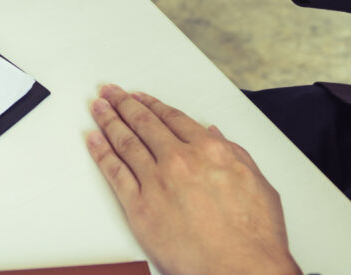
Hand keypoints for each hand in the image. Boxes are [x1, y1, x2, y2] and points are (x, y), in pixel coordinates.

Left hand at [87, 85, 300, 274]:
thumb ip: (233, 153)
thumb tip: (215, 136)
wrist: (240, 269)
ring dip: (108, 120)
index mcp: (209, 150)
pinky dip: (101, 153)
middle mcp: (180, 160)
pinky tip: (94, 140)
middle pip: (144, 123)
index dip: (152, 104)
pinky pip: (115, 172)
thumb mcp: (257, 183)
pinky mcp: (140, 207)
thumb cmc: (254, 237)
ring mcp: (157, 182)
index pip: (172, 118)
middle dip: (124, 104)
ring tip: (98, 108)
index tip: (139, 97)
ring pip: (126, 142)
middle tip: (110, 93)